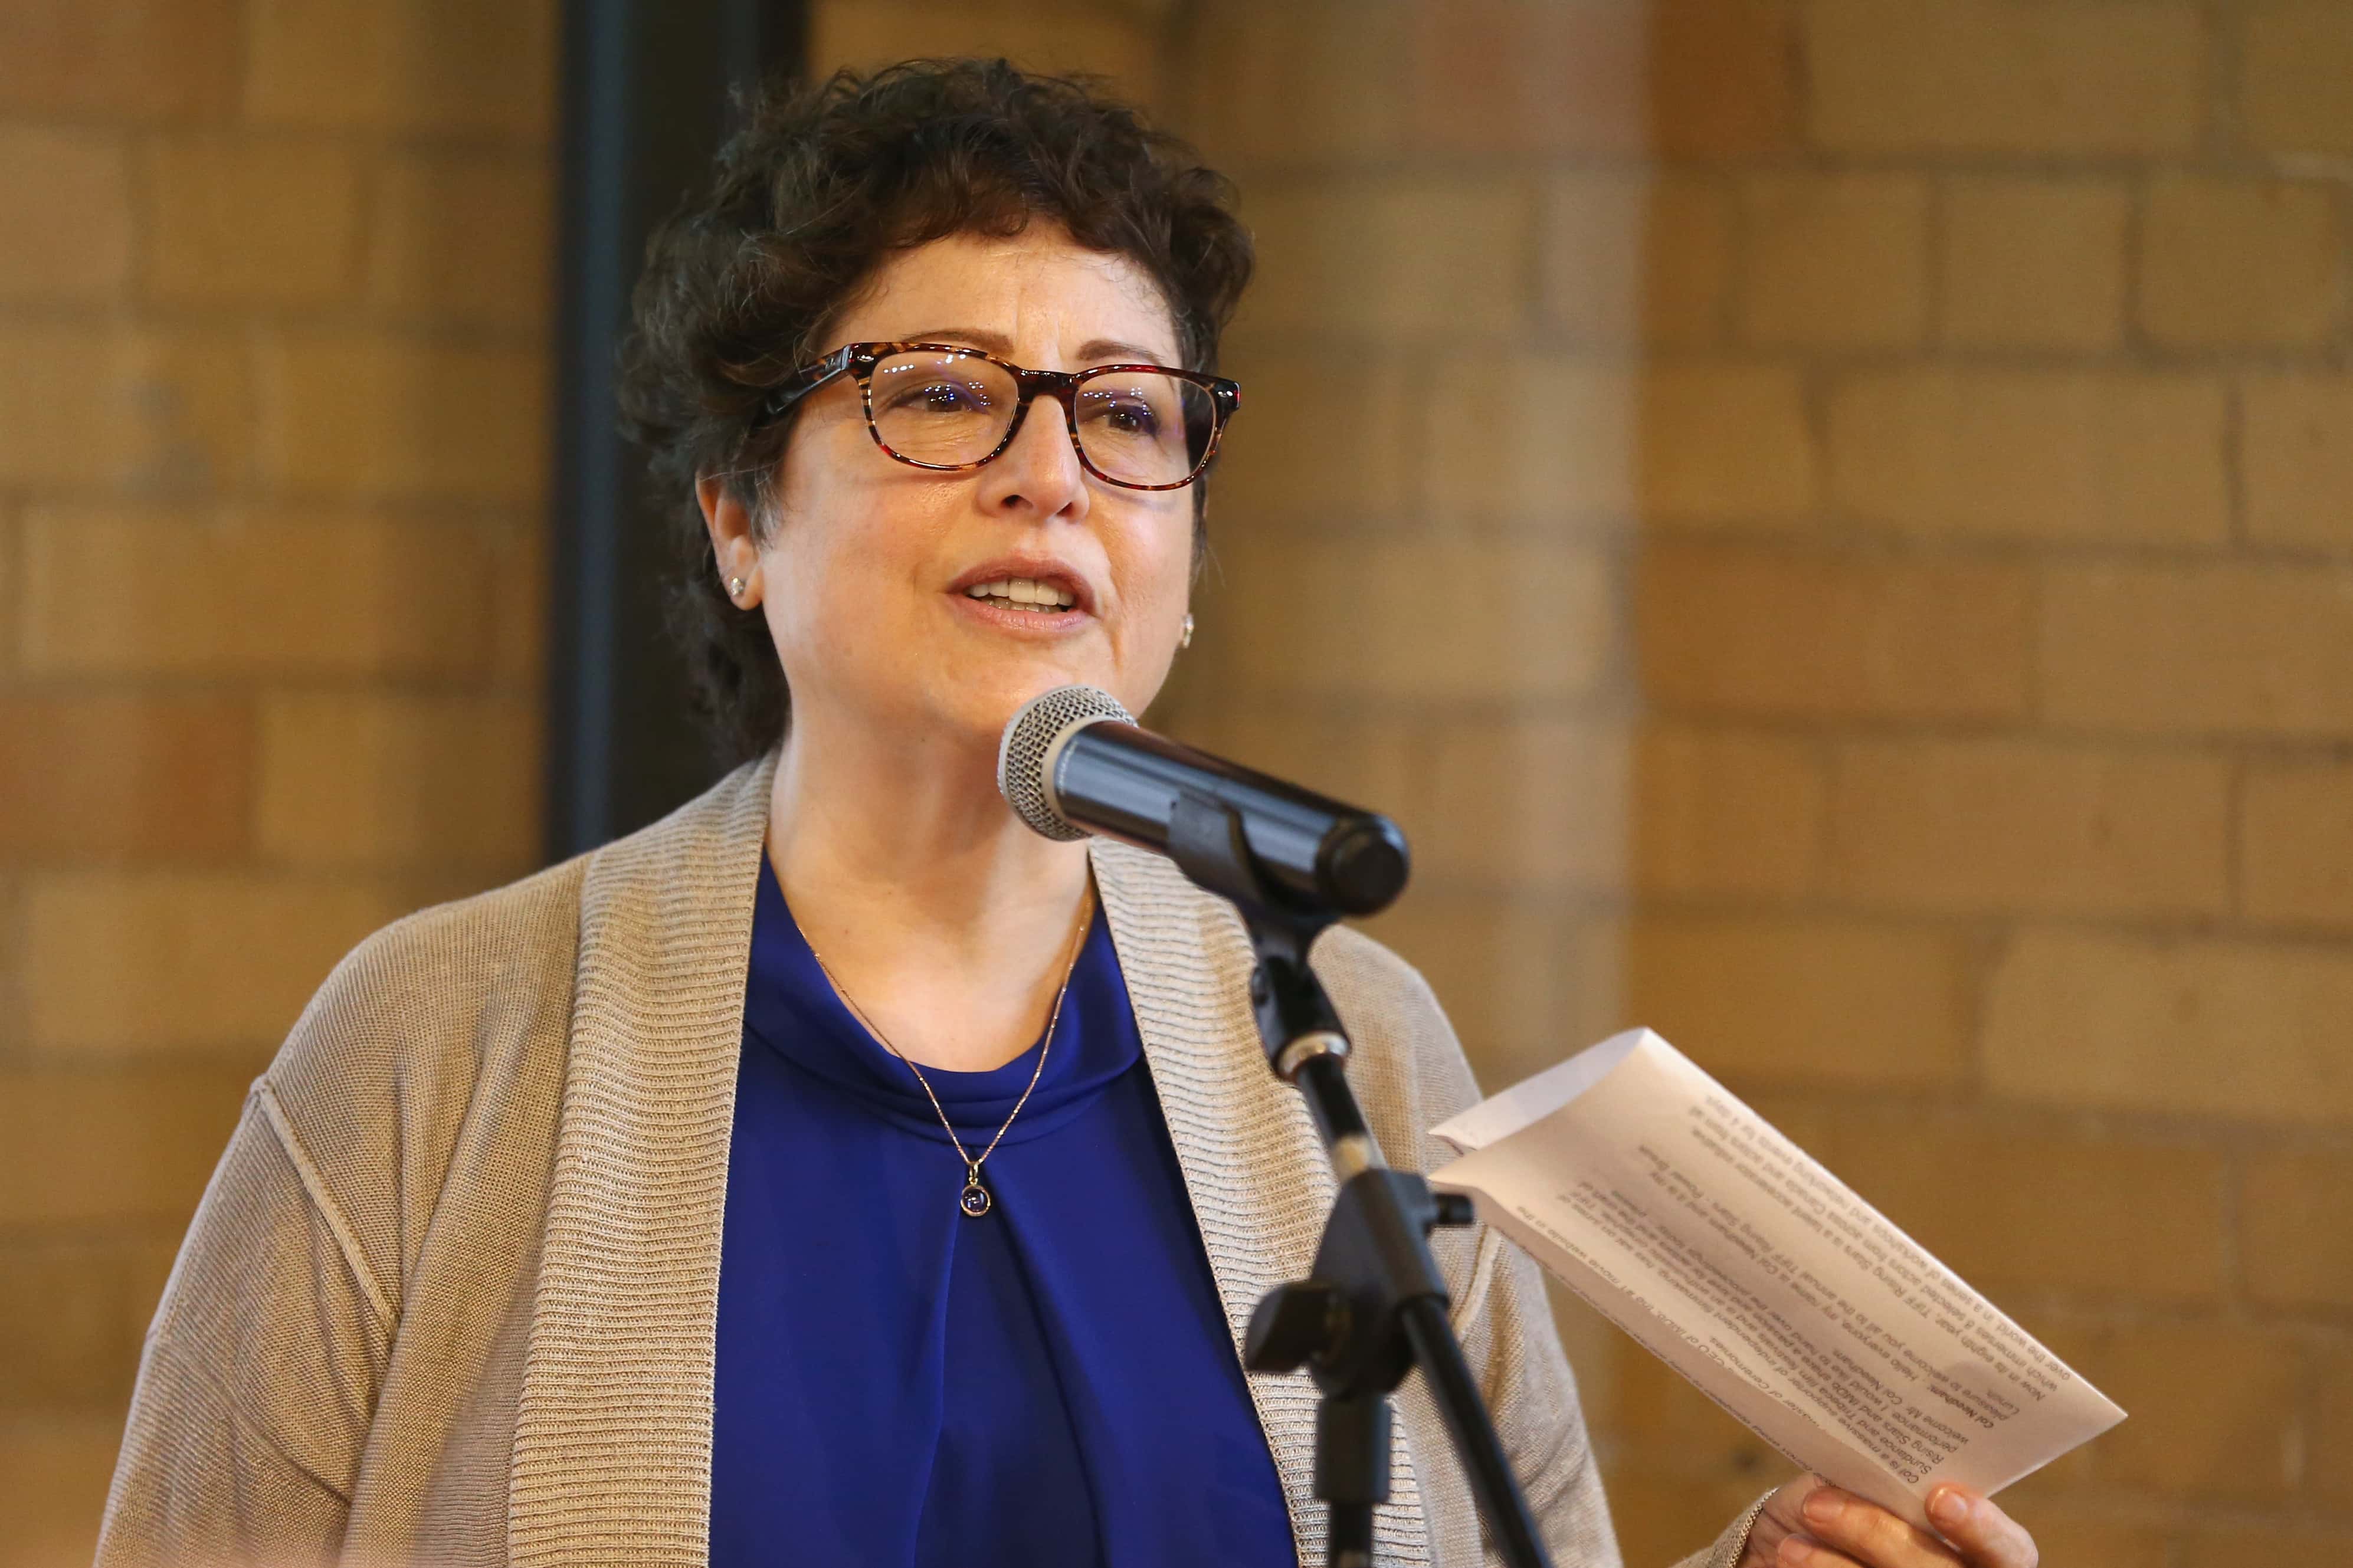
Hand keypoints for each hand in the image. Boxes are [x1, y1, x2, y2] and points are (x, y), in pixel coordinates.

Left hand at [1742, 1475, 2036, 1567]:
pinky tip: (1788, 1558)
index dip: (1982, 1527)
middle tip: (1817, 1506)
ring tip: (1791, 1544)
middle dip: (1875, 1534)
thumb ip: (1885, 1480)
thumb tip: (1873, 1454)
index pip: (2010, 1549)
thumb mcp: (1864, 1483)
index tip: (1938, 1498)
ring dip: (1834, 1565)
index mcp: (1982, 1547)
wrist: (1791, 1549)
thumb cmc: (1842, 1506)